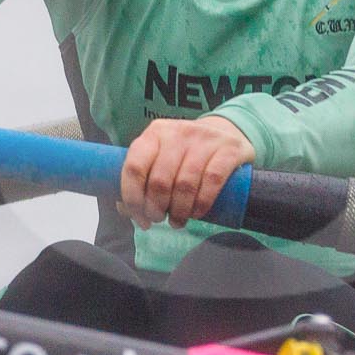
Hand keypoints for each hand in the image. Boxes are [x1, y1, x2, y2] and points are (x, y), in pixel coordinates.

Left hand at [119, 116, 255, 229]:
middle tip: (160, 219)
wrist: (227, 133)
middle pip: (159, 180)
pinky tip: (197, 213)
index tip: (141, 218)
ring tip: (178, 221)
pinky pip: (212, 180)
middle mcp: (177, 132)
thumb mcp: (161, 157)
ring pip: (185, 183)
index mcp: (154, 134)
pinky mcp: (229, 149)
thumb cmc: (186, 153)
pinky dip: (201, 203)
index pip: (134, 167)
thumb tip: (125, 209)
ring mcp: (204, 139)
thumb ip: (142, 179)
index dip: (133, 198)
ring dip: (179, 211)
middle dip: (157, 208)